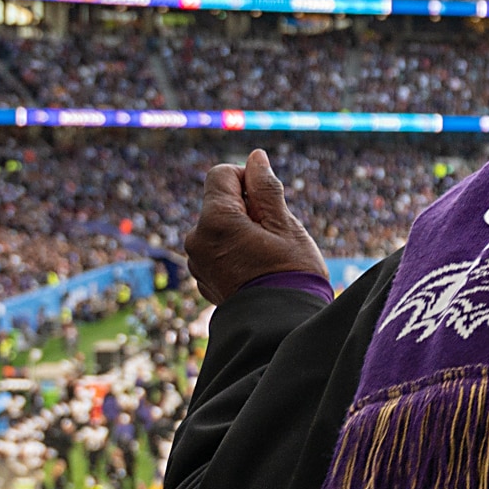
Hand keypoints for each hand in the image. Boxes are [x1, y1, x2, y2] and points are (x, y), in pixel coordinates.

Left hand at [183, 149, 325, 304]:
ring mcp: (196, 262)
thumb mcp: (285, 226)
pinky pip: (216, 252)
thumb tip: (255, 158)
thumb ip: (266, 188)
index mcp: (215, 220)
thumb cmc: (291, 275)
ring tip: (265, 256)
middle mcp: (197, 239)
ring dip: (239, 230)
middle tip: (273, 235)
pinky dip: (233, 252)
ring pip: (218, 228)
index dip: (248, 179)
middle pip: (219, 202)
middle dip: (245, 208)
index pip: (221, 174)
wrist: (281, 329)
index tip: (269, 203)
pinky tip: (255, 271)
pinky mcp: (202, 279)